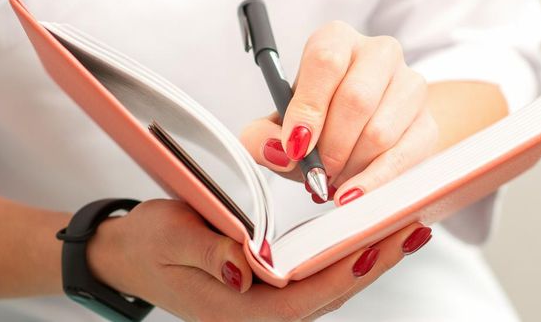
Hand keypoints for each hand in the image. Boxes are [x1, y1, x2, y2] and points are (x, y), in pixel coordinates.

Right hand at [88, 199, 431, 320]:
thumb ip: (209, 251)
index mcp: (236, 311)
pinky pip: (317, 279)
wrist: (127, 256)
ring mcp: (266, 307)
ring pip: (328, 288)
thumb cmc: (148, 245)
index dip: (344, 272)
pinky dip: (346, 258)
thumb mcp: (169, 237)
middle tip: (413, 227)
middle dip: (373, 262)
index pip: (304, 296)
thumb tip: (245, 267)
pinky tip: (368, 236)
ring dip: (366, 259)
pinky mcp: (270, 292)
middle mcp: (258, 316)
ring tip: (405, 228)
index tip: (379, 244)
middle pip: (328, 294)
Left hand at [241, 21, 438, 204]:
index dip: (308, 108)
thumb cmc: (321, 124)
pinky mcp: (428, 123)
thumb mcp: (284, 126)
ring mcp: (411, 86)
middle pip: (356, 98)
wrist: (366, 135)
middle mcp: (379, 53)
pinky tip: (353, 195)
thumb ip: (263, 137)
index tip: (294, 146)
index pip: (326, 61)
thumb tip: (276, 150)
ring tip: (334, 179)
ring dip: (350, 166)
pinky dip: (374, 182)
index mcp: (337, 40)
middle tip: (315, 172)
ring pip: (379, 132)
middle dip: (330, 146)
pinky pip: (403, 156)